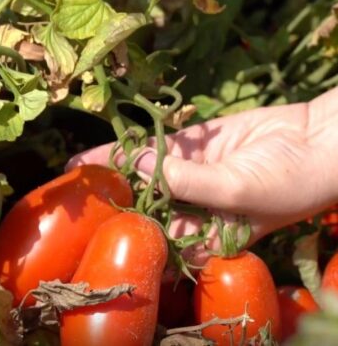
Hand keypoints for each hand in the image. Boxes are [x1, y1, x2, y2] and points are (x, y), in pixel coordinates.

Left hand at [68, 87, 337, 263]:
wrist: (319, 141)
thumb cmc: (288, 182)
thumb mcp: (236, 189)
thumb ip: (186, 181)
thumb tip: (137, 165)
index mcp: (206, 239)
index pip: (157, 242)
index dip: (124, 234)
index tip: (88, 229)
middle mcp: (193, 212)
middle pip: (142, 207)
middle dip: (109, 202)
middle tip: (70, 200)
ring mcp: (190, 178)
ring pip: (142, 176)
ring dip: (110, 173)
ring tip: (72, 174)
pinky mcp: (192, 148)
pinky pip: (155, 149)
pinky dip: (128, 148)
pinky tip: (99, 151)